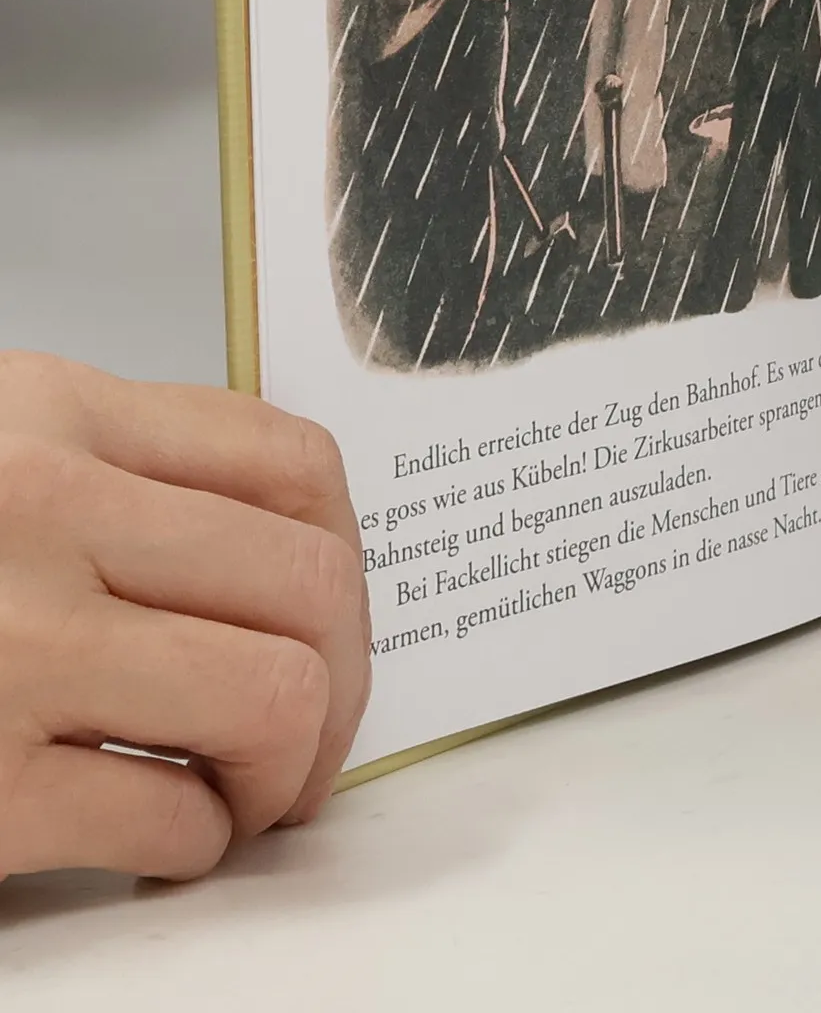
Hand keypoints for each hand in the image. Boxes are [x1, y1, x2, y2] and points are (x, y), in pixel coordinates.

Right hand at [0, 353, 368, 880]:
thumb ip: (115, 470)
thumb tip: (282, 552)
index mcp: (52, 414)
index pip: (294, 464)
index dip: (350, 558)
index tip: (335, 621)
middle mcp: (40, 511)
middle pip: (311, 582)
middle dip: (344, 677)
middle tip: (310, 731)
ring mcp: (10, 647)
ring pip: (276, 692)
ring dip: (290, 764)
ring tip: (249, 789)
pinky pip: (172, 813)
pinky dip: (198, 841)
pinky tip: (166, 833)